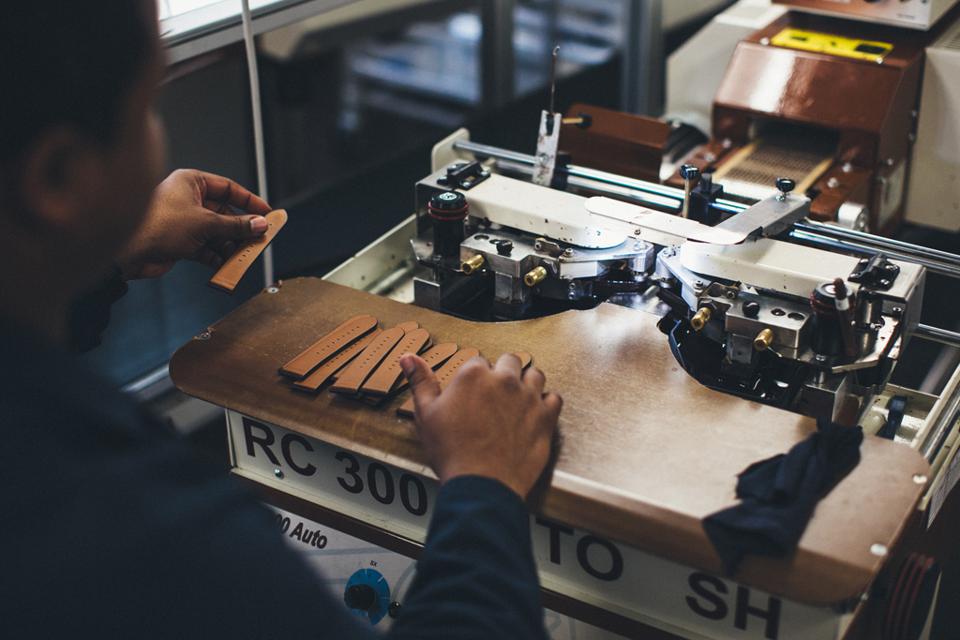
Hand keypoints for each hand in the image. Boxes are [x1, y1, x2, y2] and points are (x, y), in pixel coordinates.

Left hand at [117, 169, 271, 278]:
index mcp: (191, 183)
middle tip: (258, 239)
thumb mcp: (206, 223)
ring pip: (217, 232)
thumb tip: (259, 224)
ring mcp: (185, 221)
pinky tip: (226, 264)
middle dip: (241, 229)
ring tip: (243, 255)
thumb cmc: (158, 225)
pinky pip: (207, 247)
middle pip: (225, 213)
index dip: (250, 201)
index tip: (266, 213)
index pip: (229, 188)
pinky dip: (217, 256)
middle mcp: (188, 199)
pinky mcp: (181, 241)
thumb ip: (236, 225)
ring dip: (230, 245)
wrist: (129, 251)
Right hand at [400, 353, 561, 498]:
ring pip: (535, 375)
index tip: (472, 394)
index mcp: (474, 374)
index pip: (477, 361)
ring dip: (527, 383)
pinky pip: (554, 399)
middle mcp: (504, 379)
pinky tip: (536, 413)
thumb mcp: (426, 414)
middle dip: (503, 373)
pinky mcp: (546, 417)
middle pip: (509, 361)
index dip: (474, 377)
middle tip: (494, 395)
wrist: (482, 485)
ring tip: (517, 399)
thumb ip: (420, 382)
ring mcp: (528, 397)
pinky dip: (546, 404)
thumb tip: (407, 358)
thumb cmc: (451, 451)